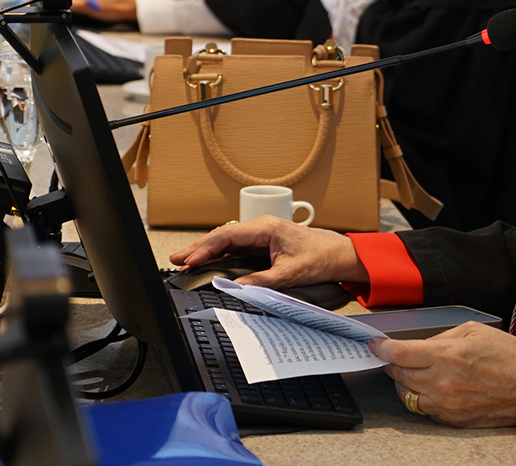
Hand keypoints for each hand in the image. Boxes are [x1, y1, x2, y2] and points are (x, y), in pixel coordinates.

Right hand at [169, 216, 368, 286]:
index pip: (227, 235)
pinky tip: (208, 259)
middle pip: (223, 235)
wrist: (341, 254)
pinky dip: (220, 252)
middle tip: (174, 258)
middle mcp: (262, 227)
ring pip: (228, 240)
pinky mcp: (266, 242)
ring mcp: (263, 234)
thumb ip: (261, 281)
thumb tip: (235, 288)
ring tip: (184, 259)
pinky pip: (238, 245)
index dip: (204, 248)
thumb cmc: (321, 258)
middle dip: (198, 247)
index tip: (188, 260)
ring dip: (207, 250)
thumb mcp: (289, 274)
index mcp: (266, 228)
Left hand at [373, 322, 515, 427]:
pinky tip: (427, 387)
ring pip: (408, 395)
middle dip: (391, 364)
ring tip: (408, 372)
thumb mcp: (475, 331)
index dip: (382, 349)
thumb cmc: (509, 356)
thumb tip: (422, 344)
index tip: (374, 345)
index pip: (401, 354)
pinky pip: (424, 409)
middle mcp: (443, 382)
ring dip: (403, 382)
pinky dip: (419, 397)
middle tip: (389, 356)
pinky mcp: (452, 418)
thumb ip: (443, 337)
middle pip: (399, 375)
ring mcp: (446, 404)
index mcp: (447, 356)